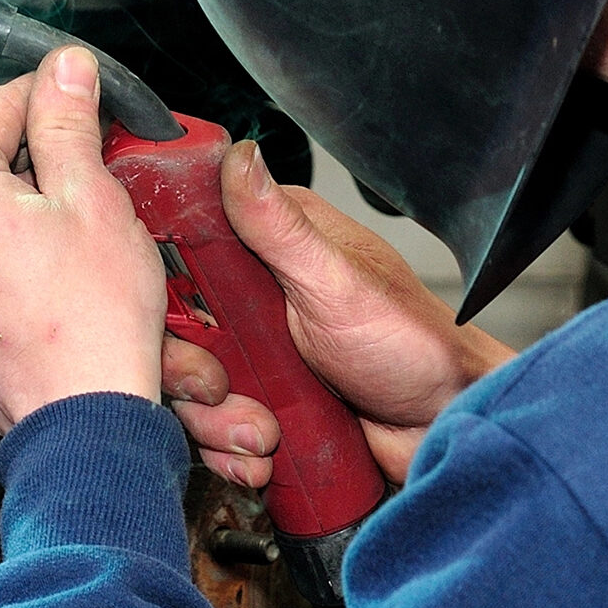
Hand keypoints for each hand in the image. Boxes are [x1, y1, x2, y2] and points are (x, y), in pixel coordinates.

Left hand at [0, 47, 166, 433]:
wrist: (82, 423)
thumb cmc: (93, 321)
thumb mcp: (93, 199)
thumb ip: (68, 122)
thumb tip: (65, 68)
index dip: (37, 96)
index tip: (67, 95)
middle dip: (10, 150)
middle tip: (66, 164)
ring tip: (49, 225)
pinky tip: (23, 272)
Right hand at [165, 142, 513, 486]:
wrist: (443, 429)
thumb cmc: (412, 345)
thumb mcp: (336, 279)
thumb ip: (279, 224)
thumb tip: (239, 155)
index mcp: (268, 241)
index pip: (181, 249)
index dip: (164, 291)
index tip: (179, 322)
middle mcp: (252, 292)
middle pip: (174, 327)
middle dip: (190, 373)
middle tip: (222, 386)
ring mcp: (253, 350)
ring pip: (188, 384)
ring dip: (216, 421)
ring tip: (263, 432)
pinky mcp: (260, 399)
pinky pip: (212, 426)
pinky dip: (228, 449)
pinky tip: (264, 452)